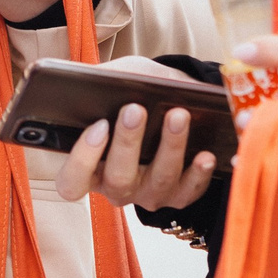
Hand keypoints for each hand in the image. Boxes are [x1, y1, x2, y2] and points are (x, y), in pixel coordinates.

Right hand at [52, 59, 220, 210]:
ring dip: (169, 147)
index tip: (99, 124)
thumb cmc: (132, 92)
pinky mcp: (179, 196)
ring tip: (178, 115)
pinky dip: (198, 173)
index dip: (82, 159)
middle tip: (135, 108)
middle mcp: (116, 187)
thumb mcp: (114, 81)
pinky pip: (189, 191)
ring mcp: (148, 194)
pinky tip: (205, 154)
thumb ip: (104, 82)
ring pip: (158, 181)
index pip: (72, 182)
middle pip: (117, 180)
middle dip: (127, 143)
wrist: (166, 102)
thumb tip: (108, 81)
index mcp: (89, 167)